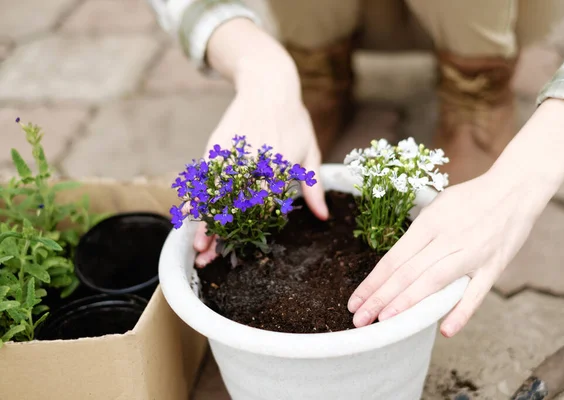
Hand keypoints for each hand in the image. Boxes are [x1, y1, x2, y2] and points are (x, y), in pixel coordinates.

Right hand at [192, 77, 327, 266]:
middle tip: (207, 256)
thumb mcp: (310, 151)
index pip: (261, 204)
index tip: (238, 248)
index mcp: (277, 165)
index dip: (247, 229)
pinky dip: (196, 197)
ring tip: (196, 244)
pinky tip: (189, 214)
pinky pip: (204, 177)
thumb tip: (323, 217)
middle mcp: (251, 161)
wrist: (267, 84)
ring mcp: (230, 154)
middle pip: (232, 204)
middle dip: (218, 233)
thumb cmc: (294, 121)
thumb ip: (313, 187)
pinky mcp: (216, 146)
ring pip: (213, 194)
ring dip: (202, 221)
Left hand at [347, 172, 539, 336]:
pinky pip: (476, 293)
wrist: (514, 189)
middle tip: (360, 318)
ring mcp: (471, 253)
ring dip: (407, 303)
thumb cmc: (470, 198)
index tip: (355, 301)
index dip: (372, 282)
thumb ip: (417, 233)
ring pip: (433, 281)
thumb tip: (395, 260)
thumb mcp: (436, 207)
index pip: (393, 258)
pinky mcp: (493, 266)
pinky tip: (445, 330)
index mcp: (428, 223)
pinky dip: (461, 312)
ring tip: (385, 321)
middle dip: (380, 297)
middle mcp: (447, 238)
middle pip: (407, 272)